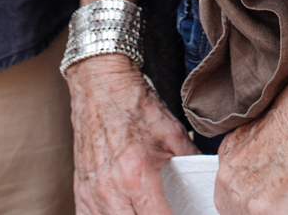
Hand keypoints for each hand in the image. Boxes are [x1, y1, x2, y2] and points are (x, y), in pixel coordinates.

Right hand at [68, 56, 195, 214]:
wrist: (100, 85)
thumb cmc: (132, 105)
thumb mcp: (172, 132)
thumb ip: (190, 159)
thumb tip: (206, 177)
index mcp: (136, 176)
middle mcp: (110, 189)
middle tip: (165, 210)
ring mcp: (92, 192)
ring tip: (144, 211)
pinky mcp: (81, 189)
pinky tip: (121, 211)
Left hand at [212, 37, 287, 214]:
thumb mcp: (259, 133)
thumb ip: (251, 156)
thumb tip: (264, 169)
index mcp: (226, 155)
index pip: (225, 190)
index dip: (241, 197)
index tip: (256, 197)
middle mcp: (228, 177)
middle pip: (230, 209)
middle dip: (250, 209)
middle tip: (271, 201)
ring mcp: (243, 197)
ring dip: (268, 211)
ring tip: (286, 199)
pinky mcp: (263, 211)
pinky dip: (286, 212)